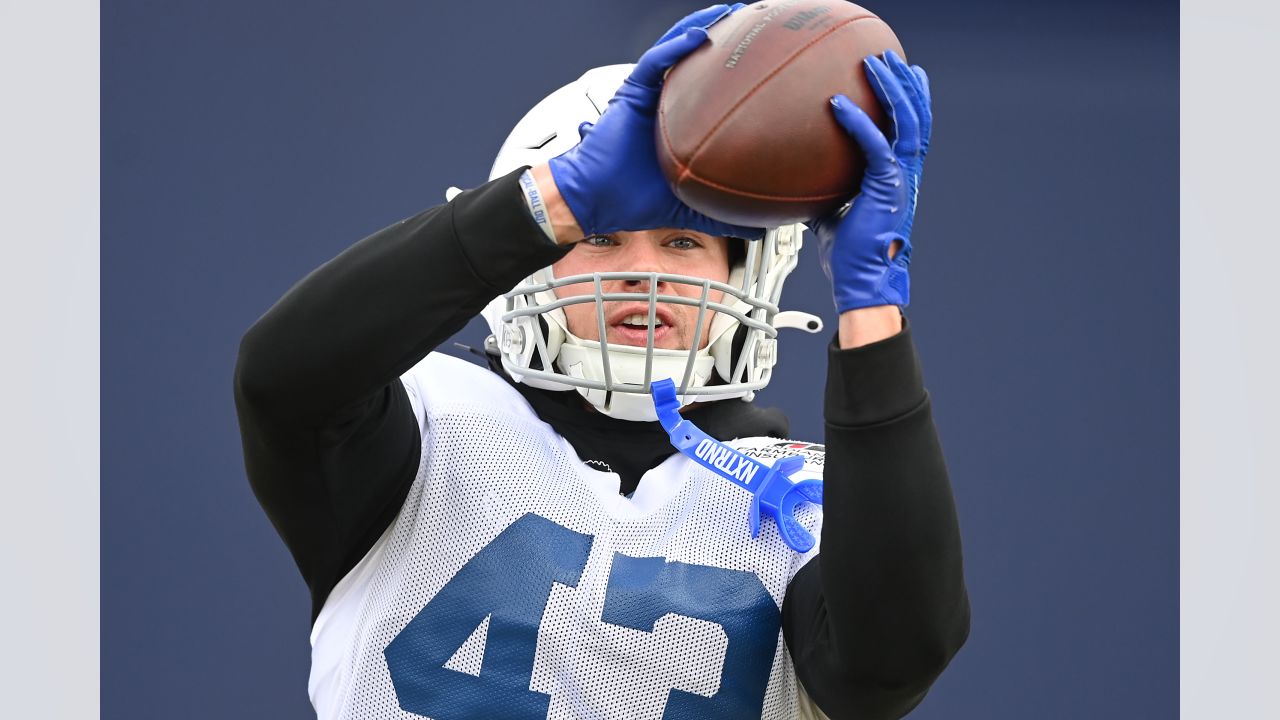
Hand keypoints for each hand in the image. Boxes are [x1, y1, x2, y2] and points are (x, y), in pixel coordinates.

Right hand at [546, 4, 763, 239]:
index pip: (714, 91)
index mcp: (682, 125)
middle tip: (758, 25)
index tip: (771, 63)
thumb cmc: (632, 199)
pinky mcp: (631, 92)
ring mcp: (649, 95)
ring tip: (730, 13)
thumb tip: (759, 229)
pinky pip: (654, 63)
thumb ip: (723, 215)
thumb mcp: (690, 207)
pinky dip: (675, 47)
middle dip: (727, 40)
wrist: (595, 199)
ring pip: (677, 50)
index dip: (738, 74)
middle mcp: (667, 103)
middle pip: (699, 62)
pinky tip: (699, 35)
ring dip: (703, 27)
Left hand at [810, 50, 931, 311]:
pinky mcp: (885, 188)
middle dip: (904, 84)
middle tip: (889, 57)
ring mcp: (899, 181)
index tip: (901, 77)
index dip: (909, 102)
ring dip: (892, 89)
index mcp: (896, 180)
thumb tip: (794, 185)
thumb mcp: (829, 216)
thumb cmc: (848, 258)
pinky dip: (858, 122)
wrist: (860, 284)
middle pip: (915, 118)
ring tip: (877, 63)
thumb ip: (821, 194)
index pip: (908, 132)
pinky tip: (838, 104)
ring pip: (906, 123)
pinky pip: (875, 145)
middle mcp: (904, 175)